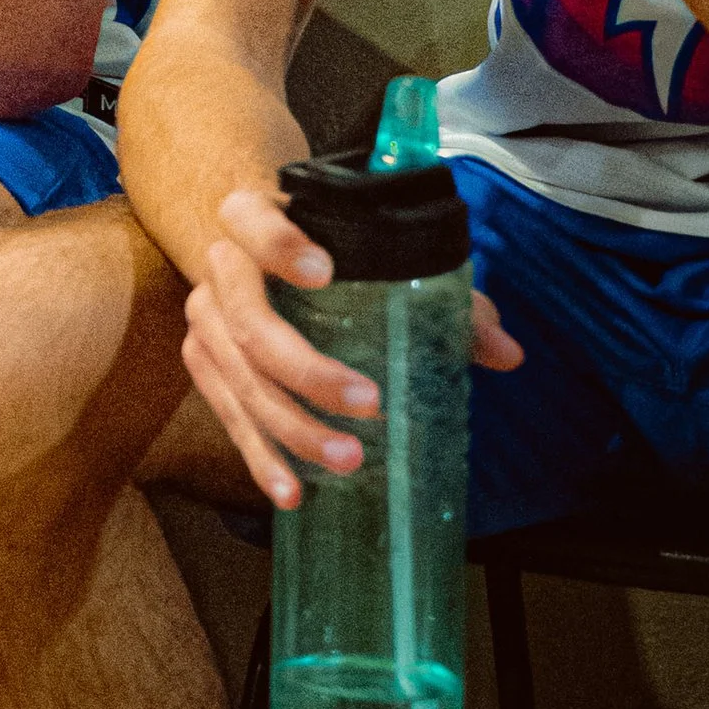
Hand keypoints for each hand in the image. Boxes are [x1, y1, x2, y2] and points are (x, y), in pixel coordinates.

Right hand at [184, 183, 520, 509]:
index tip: (326, 274)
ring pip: (241, 380)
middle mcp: (218, 268)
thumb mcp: (384, 255)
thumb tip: (507, 355)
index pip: (253, 221)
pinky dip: (261, 457)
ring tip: (348, 460)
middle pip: (249, 322)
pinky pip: (228, 416)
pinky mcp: (201, 363)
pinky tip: (292, 492)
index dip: (282, 247)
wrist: (256, 250)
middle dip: (307, 370)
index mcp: (252, 217)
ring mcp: (203, 319)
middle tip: (369, 403)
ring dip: (293, 427)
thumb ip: (446, 298)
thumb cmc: (332, 248)